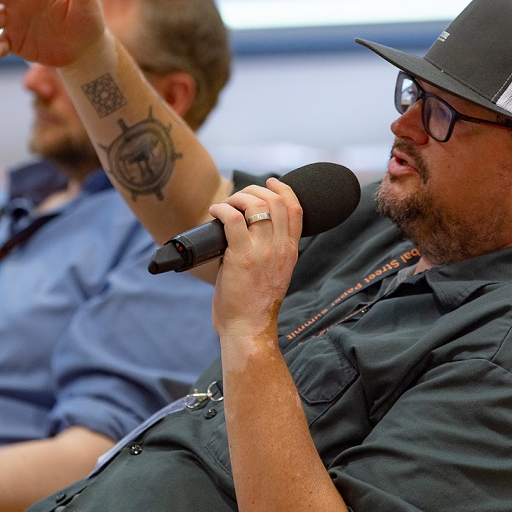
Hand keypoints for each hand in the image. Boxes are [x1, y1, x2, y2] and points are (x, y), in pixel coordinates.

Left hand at [207, 178, 302, 349]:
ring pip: (256, 205)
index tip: (271, 182)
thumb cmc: (255, 305)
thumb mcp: (275, 274)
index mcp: (290, 251)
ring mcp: (262, 252)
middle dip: (256, 189)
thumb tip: (247, 231)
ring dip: (238, 197)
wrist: (249, 329)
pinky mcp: (241, 257)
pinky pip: (233, 218)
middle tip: (240, 196)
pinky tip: (215, 212)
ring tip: (226, 205)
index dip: (284, 189)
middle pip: (276, 200)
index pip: (296, 209)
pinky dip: (222, 209)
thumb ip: (270, 252)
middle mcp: (280, 248)